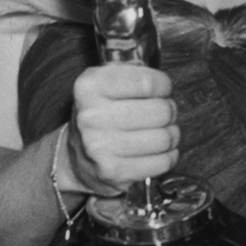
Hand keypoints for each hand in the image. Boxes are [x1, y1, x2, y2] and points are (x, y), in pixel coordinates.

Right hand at [61, 63, 178, 195]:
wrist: (75, 157)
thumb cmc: (98, 116)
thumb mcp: (103, 85)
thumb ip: (131, 73)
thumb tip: (163, 81)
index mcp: (89, 87)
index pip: (147, 83)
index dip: (163, 85)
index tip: (162, 89)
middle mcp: (91, 116)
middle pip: (161, 110)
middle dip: (169, 111)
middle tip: (163, 112)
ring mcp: (101, 146)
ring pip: (165, 137)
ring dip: (171, 134)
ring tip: (161, 132)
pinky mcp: (114, 171)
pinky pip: (162, 162)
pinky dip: (168, 156)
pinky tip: (158, 151)